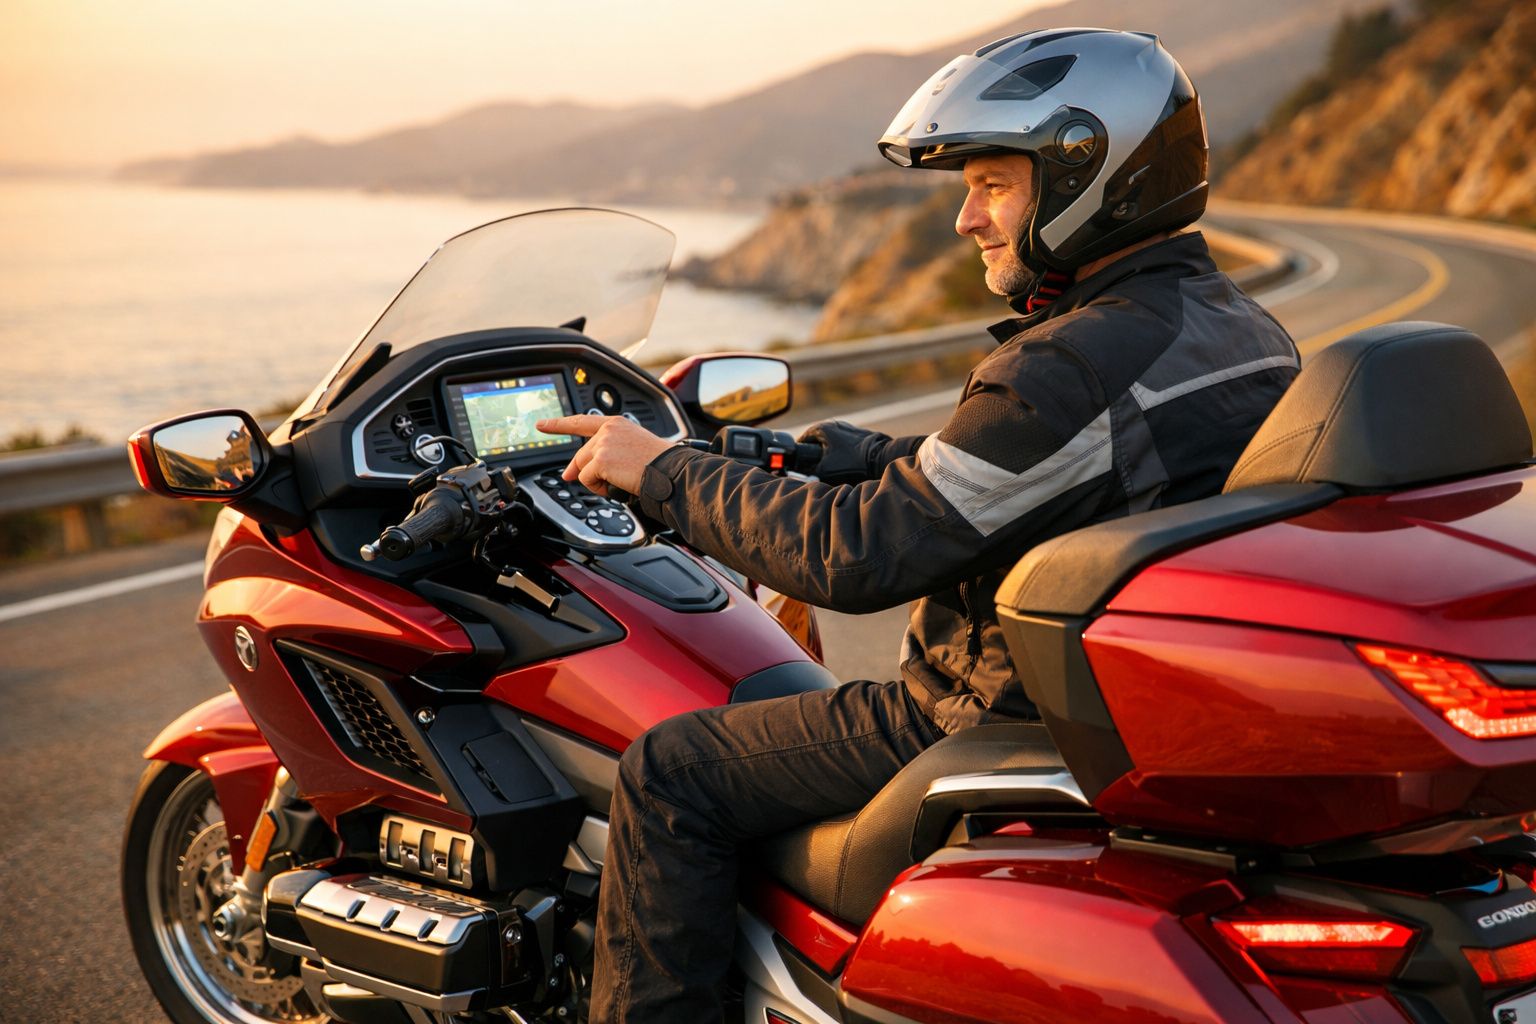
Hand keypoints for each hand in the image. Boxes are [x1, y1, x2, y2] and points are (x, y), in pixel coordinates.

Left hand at [536, 415, 674, 497]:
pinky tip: (616, 485)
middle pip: (581, 455)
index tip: (543, 424)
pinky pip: (587, 479)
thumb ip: (610, 450)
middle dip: (578, 470)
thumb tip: (585, 468)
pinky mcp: (601, 459)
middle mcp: (608, 430)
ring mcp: (603, 443)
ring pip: (582, 468)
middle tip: (579, 478)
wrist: (669, 471)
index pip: (581, 422)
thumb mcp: (633, 448)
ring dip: (596, 480)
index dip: (559, 424)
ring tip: (619, 481)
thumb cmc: (658, 464)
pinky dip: (599, 488)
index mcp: (616, 424)